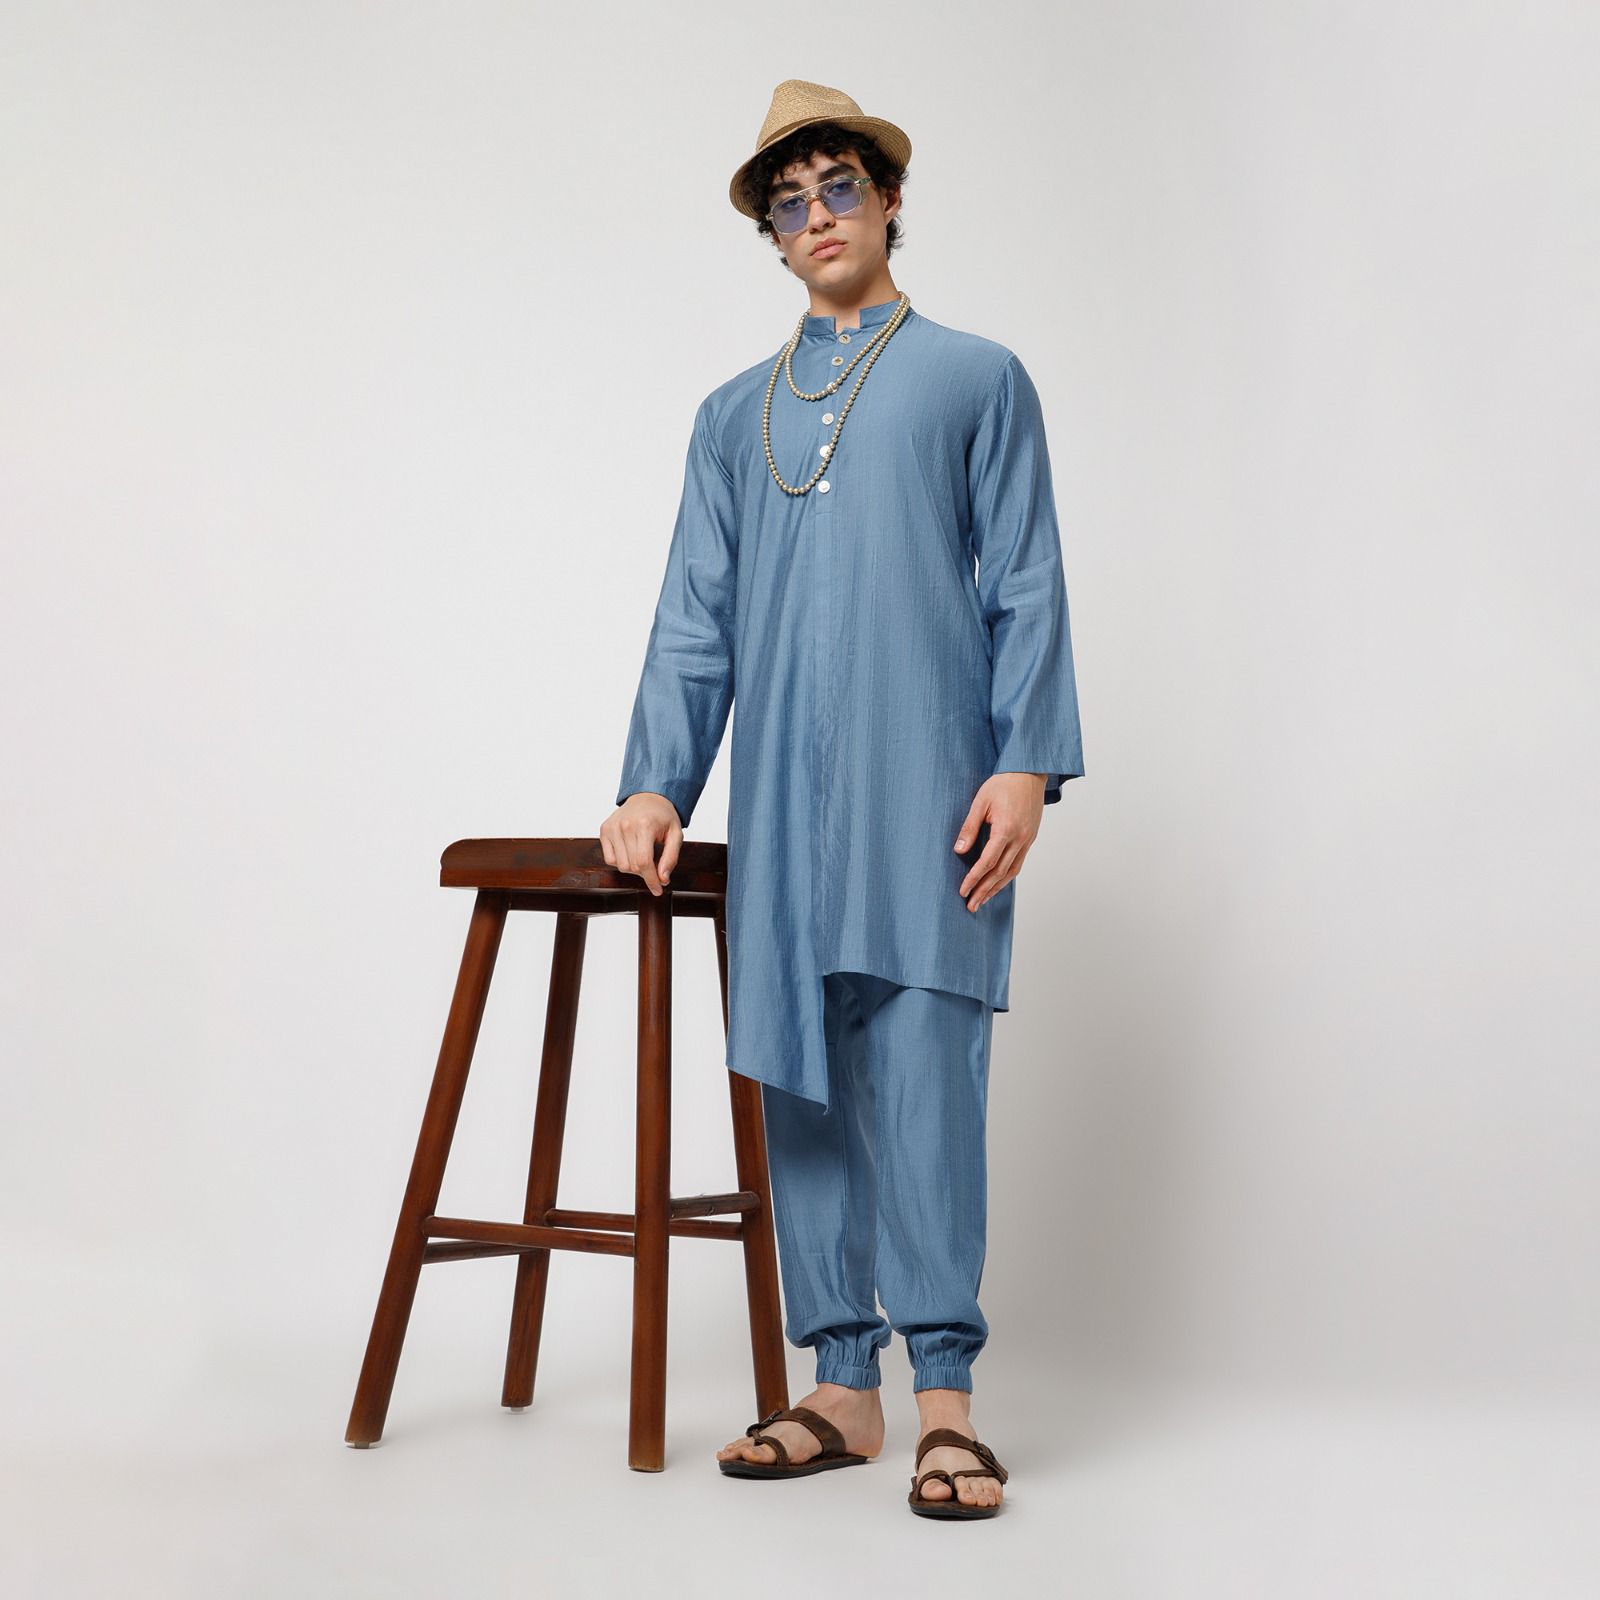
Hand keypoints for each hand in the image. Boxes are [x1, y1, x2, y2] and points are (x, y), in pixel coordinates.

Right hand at [600, 792, 682, 895]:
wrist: (648, 796)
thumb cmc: (663, 816)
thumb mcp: (676, 834)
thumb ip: (671, 858)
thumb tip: (663, 879)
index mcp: (645, 825)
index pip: (644, 862)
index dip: (651, 880)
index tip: (657, 890)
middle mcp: (626, 825)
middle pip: (632, 866)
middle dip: (646, 874)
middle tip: (655, 869)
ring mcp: (613, 827)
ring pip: (620, 865)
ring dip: (633, 868)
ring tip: (643, 857)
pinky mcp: (604, 829)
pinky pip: (609, 859)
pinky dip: (620, 862)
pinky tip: (631, 853)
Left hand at [953, 773, 1046, 910]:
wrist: (1029, 772)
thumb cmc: (1003, 783)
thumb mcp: (980, 801)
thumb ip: (969, 827)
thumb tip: (959, 851)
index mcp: (1006, 829)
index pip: (988, 862)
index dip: (974, 878)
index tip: (963, 891)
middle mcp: (1020, 838)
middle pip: (1000, 872)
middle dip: (984, 891)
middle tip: (970, 906)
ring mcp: (1028, 839)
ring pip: (1012, 871)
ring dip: (996, 888)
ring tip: (982, 900)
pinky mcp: (1030, 838)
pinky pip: (1019, 863)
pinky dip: (1006, 877)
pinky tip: (997, 884)